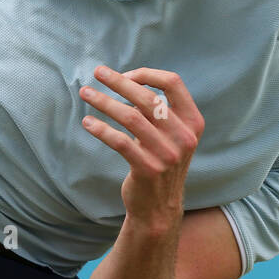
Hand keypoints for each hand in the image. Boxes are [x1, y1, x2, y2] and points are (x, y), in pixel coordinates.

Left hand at [79, 66, 205, 230]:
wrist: (159, 207)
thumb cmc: (160, 161)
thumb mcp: (172, 135)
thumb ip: (159, 111)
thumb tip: (127, 82)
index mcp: (193, 122)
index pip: (173, 83)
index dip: (147, 74)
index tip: (125, 74)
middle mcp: (184, 136)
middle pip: (148, 97)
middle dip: (119, 82)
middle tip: (98, 72)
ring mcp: (167, 154)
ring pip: (130, 117)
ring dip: (104, 102)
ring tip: (86, 93)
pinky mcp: (147, 169)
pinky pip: (120, 142)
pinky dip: (101, 129)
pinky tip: (87, 122)